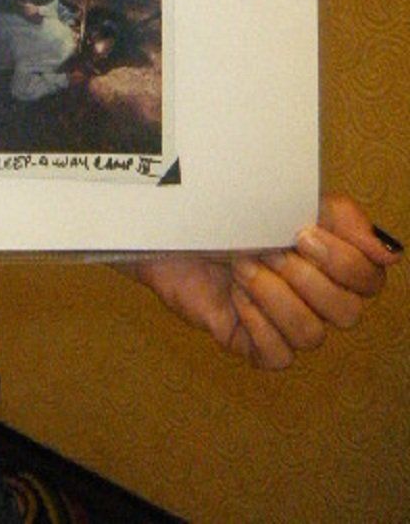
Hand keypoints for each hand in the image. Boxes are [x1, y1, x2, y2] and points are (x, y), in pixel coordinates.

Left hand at [121, 195, 399, 369]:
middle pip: (347, 314)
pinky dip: (257, 323)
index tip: (303, 233)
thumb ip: (343, 219)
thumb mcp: (288, 198)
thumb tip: (390, 253)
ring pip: (312, 337)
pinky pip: (276, 356)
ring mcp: (285, 324)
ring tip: (243, 267)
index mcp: (331, 263)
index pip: (370, 281)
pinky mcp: (253, 343)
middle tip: (267, 249)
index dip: (344, 263)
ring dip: (274, 297)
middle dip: (305, 279)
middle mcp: (315, 299)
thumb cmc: (229, 209)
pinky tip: (237, 297)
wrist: (168, 223)